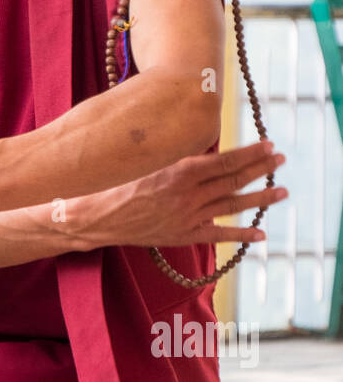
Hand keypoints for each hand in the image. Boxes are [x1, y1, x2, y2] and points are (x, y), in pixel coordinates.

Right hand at [66, 139, 286, 249]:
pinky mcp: (183, 235)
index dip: (250, 153)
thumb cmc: (118, 183)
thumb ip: (180, 161)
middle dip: (261, 169)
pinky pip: (219, 235)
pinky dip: (241, 234)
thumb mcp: (150, 163)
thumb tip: (208, 152)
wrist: (98, 216)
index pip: (225, 160)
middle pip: (234, 180)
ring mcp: (188, 216)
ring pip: (232, 205)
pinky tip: (261, 233)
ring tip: (282, 191)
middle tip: (281, 160)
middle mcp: (188, 194)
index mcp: (180, 171)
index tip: (268, 145)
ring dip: (260, 198)